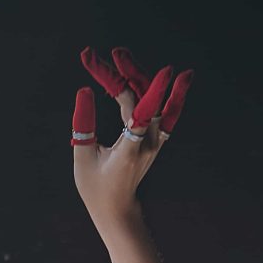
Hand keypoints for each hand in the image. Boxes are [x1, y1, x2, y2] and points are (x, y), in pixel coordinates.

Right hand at [71, 44, 192, 234]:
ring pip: (153, 102)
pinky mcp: (155, 140)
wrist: (118, 210)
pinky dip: (168, 95)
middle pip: (144, 100)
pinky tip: (179, 77)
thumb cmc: (96, 187)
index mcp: (129, 152)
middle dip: (129, 73)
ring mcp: (154, 142)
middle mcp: (147, 145)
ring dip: (139, 76)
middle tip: (114, 52)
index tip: (152, 68)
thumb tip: (84, 90)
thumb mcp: (83, 158)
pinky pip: (165, 113)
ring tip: (120, 55)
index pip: (139, 116)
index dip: (144, 91)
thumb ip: (83, 125)